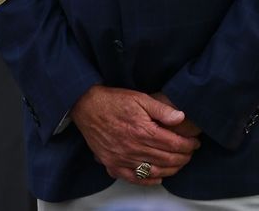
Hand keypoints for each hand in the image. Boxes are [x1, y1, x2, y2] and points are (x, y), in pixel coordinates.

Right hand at [71, 85, 200, 184]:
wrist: (85, 106)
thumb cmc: (112, 101)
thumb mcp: (139, 98)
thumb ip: (161, 109)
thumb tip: (181, 118)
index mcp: (143, 131)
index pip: (175, 144)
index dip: (189, 145)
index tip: (194, 143)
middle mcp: (134, 148)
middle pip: (168, 159)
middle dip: (183, 157)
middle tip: (189, 153)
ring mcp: (123, 158)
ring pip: (155, 171)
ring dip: (171, 169)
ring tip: (177, 163)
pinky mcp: (112, 163)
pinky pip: (134, 178)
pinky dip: (149, 180)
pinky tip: (157, 176)